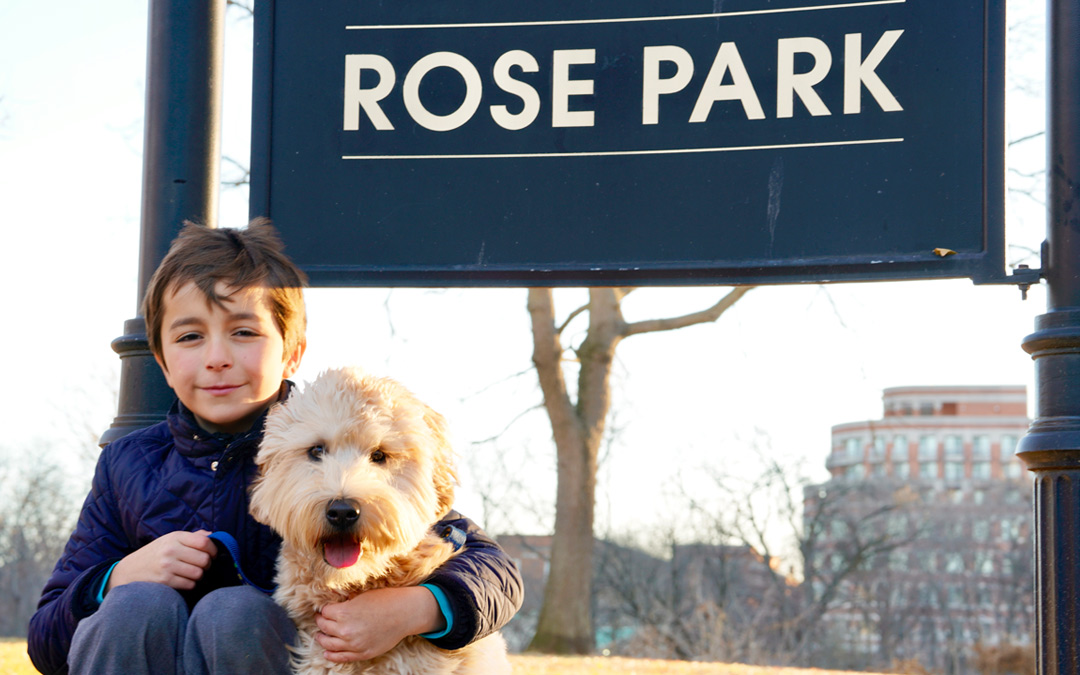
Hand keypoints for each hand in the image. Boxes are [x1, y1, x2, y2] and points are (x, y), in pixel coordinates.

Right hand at [108, 529, 217, 591]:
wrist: (130, 570)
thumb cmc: (156, 553)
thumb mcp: (171, 540)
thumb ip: (192, 536)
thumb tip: (213, 535)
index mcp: (175, 537)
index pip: (204, 542)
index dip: (213, 550)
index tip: (212, 554)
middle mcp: (171, 550)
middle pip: (204, 559)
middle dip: (207, 564)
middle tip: (202, 566)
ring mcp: (167, 566)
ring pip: (198, 573)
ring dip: (199, 575)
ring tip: (192, 573)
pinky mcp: (165, 580)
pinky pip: (189, 584)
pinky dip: (190, 584)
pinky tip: (183, 580)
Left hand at [315, 586, 442, 662]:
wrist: (404, 613)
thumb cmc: (386, 600)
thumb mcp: (362, 596)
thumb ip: (346, 602)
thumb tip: (333, 600)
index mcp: (344, 612)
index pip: (324, 612)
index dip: (324, 610)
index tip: (324, 610)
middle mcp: (345, 630)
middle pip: (324, 627)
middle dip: (321, 622)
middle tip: (320, 620)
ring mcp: (353, 644)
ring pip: (328, 644)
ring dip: (322, 639)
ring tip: (320, 636)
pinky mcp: (362, 653)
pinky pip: (341, 657)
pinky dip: (331, 655)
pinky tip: (327, 652)